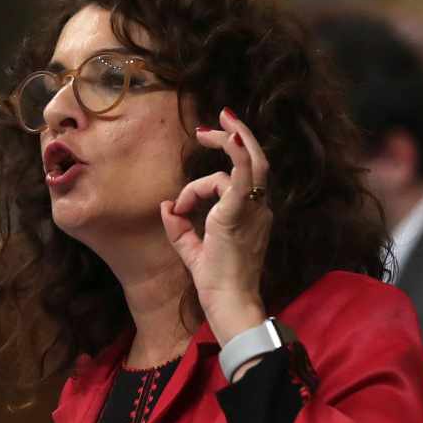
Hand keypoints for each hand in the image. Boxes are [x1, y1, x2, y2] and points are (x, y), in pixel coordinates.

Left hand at [159, 107, 270, 345]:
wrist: (228, 301)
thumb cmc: (215, 282)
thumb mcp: (192, 249)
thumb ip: (178, 227)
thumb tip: (164, 205)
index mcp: (251, 216)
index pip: (235, 183)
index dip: (202, 184)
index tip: (179, 203)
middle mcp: (258, 209)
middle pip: (256, 161)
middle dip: (236, 136)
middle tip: (216, 120)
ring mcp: (253, 210)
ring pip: (249, 162)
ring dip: (228, 141)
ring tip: (206, 130)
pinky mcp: (239, 213)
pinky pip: (242, 176)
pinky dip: (236, 154)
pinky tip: (227, 136)